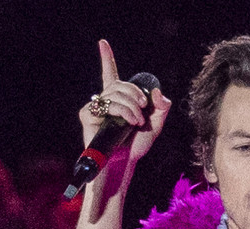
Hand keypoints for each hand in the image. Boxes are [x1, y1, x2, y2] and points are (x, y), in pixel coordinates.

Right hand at [78, 40, 170, 164]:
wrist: (124, 163)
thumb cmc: (136, 146)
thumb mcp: (155, 126)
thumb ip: (161, 109)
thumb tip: (158, 93)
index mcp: (120, 99)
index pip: (111, 74)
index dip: (107, 58)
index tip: (102, 43)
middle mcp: (106, 100)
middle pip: (120, 84)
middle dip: (136, 94)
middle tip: (144, 109)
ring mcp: (96, 107)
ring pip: (115, 93)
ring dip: (131, 106)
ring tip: (137, 121)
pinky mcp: (88, 115)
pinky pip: (106, 104)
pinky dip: (121, 111)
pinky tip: (127, 123)